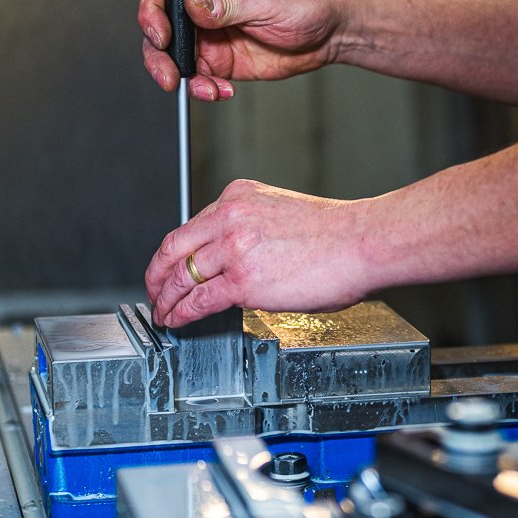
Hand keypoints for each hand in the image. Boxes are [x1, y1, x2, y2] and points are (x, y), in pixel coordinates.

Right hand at [138, 0, 344, 99]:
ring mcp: (210, 34)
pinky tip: (221, 89)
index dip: (153, 11)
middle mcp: (204, 4)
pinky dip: (204, 88)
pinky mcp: (221, 60)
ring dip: (182, 76)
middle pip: (162, 26)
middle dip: (158, 53)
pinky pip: (200, 77)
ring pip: (176, 56)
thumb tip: (192, 3)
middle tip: (169, 74)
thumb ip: (225, 3)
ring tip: (204, 88)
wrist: (329, 32)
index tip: (161, 34)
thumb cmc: (305, 0)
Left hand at [146, 179, 369, 326]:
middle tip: (154, 293)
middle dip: (156, 276)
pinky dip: (181, 313)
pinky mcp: (242, 280)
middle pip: (174, 249)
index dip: (173, 254)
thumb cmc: (337, 233)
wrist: (364, 242)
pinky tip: (178, 321)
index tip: (169, 268)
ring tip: (163, 313)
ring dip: (166, 299)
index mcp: (238, 196)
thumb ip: (252, 227)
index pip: (191, 227)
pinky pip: (198, 300)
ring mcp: (234, 248)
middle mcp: (230, 217)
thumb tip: (238, 258)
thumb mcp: (281, 213)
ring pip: (181, 277)